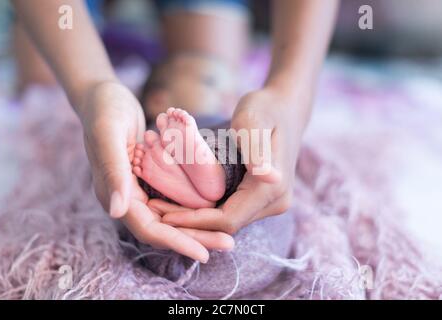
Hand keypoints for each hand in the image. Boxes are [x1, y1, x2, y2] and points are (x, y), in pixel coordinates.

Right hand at [78, 81, 232, 261]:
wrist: (101, 95)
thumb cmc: (104, 110)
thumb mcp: (108, 134)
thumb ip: (112, 172)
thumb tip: (116, 212)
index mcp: (112, 193)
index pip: (148, 229)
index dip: (176, 242)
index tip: (204, 254)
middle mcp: (125, 197)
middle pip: (163, 229)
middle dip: (194, 239)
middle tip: (228, 244)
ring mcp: (136, 189)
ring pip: (169, 218)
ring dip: (196, 227)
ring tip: (225, 234)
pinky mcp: (147, 179)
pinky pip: (170, 201)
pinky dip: (190, 208)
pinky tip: (212, 209)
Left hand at [162, 86, 308, 233]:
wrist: (285, 106)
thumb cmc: (265, 108)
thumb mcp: (253, 123)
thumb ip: (257, 152)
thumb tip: (269, 177)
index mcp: (271, 189)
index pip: (228, 219)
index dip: (195, 222)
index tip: (164, 216)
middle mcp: (275, 202)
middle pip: (227, 226)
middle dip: (192, 224)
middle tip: (156, 214)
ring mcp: (271, 201)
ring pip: (229, 221)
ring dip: (198, 219)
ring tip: (164, 209)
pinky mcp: (263, 196)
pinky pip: (233, 210)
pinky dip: (208, 209)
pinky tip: (184, 201)